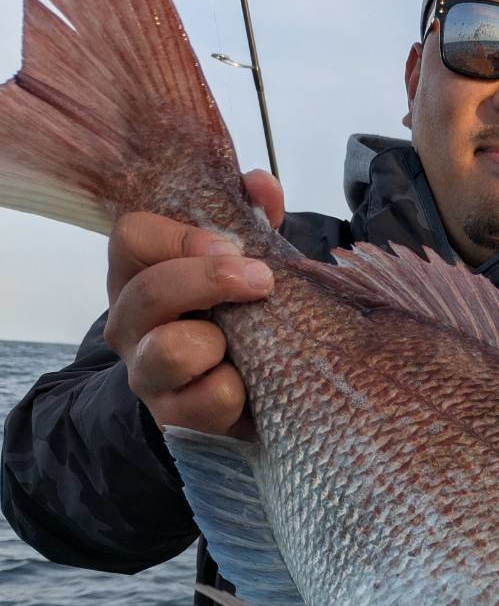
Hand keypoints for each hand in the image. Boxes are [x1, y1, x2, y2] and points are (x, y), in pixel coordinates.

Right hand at [103, 169, 283, 439]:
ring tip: (246, 347)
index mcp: (137, 275)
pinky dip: (239, 391)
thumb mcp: (238, 270)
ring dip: (220, 343)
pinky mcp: (173, 419)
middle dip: (212, 281)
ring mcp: (146, 374)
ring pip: (171, 350)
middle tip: (263, 281)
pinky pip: (211, 399)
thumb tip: (260, 186)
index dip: (185, 238)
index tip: (235, 245)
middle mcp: (129, 324)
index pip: (133, 236)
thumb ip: (249, 223)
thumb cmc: (232, 324)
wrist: (228, 403)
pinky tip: (249, 387)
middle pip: (151, 291)